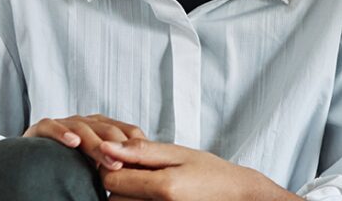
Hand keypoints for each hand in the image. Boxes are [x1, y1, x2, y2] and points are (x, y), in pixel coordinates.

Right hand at [23, 114, 145, 170]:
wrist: (32, 163)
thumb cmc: (72, 167)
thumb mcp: (99, 167)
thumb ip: (117, 166)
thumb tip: (143, 180)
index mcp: (105, 129)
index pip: (127, 131)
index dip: (136, 145)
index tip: (144, 163)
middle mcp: (87, 123)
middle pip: (108, 130)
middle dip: (119, 147)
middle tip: (126, 165)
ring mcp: (65, 123)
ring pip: (84, 129)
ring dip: (97, 144)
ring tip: (108, 160)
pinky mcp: (42, 127)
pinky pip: (52, 126)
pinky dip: (62, 133)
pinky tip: (72, 143)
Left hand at [98, 139, 299, 200]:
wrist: (235, 195)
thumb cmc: (211, 172)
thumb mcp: (179, 153)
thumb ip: (141, 151)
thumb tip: (106, 147)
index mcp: (163, 188)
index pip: (111, 180)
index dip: (111, 165)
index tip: (125, 157)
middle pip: (113, 196)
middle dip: (120, 180)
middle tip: (142, 168)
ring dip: (127, 193)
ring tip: (150, 180)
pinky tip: (153, 193)